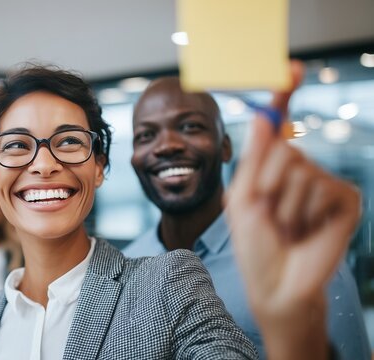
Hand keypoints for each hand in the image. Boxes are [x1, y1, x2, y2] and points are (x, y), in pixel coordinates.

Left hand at [226, 61, 361, 359]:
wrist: (276, 284)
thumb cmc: (253, 245)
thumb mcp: (242, 198)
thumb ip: (254, 158)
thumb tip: (264, 114)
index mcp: (270, 166)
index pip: (279, 123)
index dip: (283, 95)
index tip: (290, 68)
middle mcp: (299, 169)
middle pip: (284, 147)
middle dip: (266, 182)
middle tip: (268, 213)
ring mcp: (324, 183)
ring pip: (301, 169)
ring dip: (284, 204)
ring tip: (287, 227)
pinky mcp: (345, 200)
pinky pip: (323, 187)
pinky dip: (306, 212)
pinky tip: (307, 231)